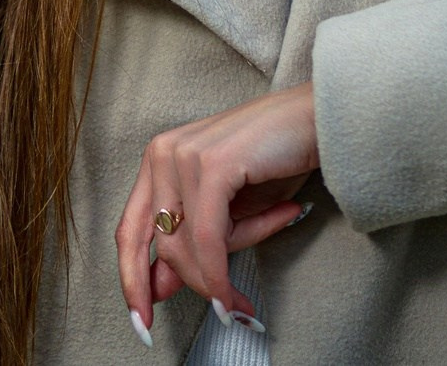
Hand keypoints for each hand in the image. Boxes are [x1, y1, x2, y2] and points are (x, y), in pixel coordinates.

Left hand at [116, 84, 319, 338]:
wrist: (317, 121)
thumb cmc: (278, 163)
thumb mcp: (230, 212)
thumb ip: (195, 243)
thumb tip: (159, 288)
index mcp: (159, 160)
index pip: (129, 230)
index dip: (131, 280)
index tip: (142, 324)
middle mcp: (162, 153)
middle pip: (161, 244)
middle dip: (195, 286)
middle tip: (230, 310)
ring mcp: (184, 155)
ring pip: (185, 246)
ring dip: (216, 281)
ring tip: (245, 297)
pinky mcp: (213, 164)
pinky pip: (210, 238)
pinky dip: (219, 273)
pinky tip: (233, 296)